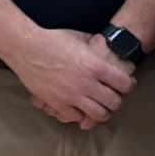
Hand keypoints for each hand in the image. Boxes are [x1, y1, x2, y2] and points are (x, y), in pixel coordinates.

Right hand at [9, 29, 131, 129]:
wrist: (26, 47)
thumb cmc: (52, 39)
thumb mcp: (80, 38)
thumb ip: (96, 46)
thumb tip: (106, 46)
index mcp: (95, 66)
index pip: (124, 83)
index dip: (128, 85)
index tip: (127, 85)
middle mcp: (86, 83)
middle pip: (114, 102)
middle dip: (116, 101)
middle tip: (114, 98)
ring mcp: (71, 96)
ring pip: (98, 115)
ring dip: (101, 112)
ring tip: (99, 107)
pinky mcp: (57, 103)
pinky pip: (75, 117)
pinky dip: (79, 115)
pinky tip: (79, 109)